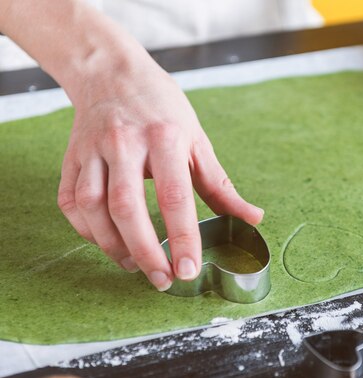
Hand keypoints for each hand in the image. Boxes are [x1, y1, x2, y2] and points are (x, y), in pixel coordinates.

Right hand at [57, 67, 263, 290]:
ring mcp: (92, 150)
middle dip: (144, 251)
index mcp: (165, 138)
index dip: (181, 237)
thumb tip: (253, 217)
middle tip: (162, 280)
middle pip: (127, 207)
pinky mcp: (71, 158)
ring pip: (93, 207)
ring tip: (136, 266)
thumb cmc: (163, 108)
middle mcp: (125, 143)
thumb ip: (221, 184)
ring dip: (113, 246)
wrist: (112, 74)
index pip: (174, 196)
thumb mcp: (197, 139)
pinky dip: (88, 231)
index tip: (188, 270)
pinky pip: (71, 203)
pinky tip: (109, 243)